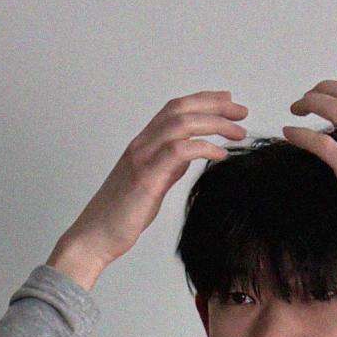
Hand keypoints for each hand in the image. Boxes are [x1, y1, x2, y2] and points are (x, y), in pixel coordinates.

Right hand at [53, 91, 248, 277]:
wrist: (95, 236)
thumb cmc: (121, 216)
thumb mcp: (152, 184)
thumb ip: (169, 166)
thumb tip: (188, 155)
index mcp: (143, 144)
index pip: (174, 109)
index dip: (203, 100)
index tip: (228, 102)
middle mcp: (141, 144)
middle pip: (180, 109)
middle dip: (214, 105)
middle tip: (242, 112)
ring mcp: (142, 158)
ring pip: (180, 124)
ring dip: (214, 124)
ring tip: (238, 133)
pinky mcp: (146, 177)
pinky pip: (178, 151)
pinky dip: (204, 148)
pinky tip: (221, 154)